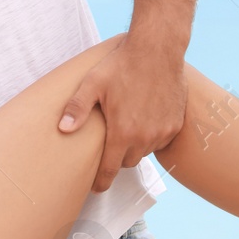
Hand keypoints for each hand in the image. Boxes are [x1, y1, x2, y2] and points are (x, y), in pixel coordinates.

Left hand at [58, 36, 187, 191]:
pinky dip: (152, 136)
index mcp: (122, 132)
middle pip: (127, 162)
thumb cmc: (122, 65)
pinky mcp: (175, 124)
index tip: (97, 188)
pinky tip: (144, 119)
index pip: (110, 169)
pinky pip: (160, 141)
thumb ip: (77, 108)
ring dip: (135, 146)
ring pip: (144, 151)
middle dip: (118, 157)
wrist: (158, 50)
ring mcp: (162, 132)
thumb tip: (63, 129)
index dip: (102, 182)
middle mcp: (144, 137)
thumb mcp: (93, 84)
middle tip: (111, 142)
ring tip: (127, 127)